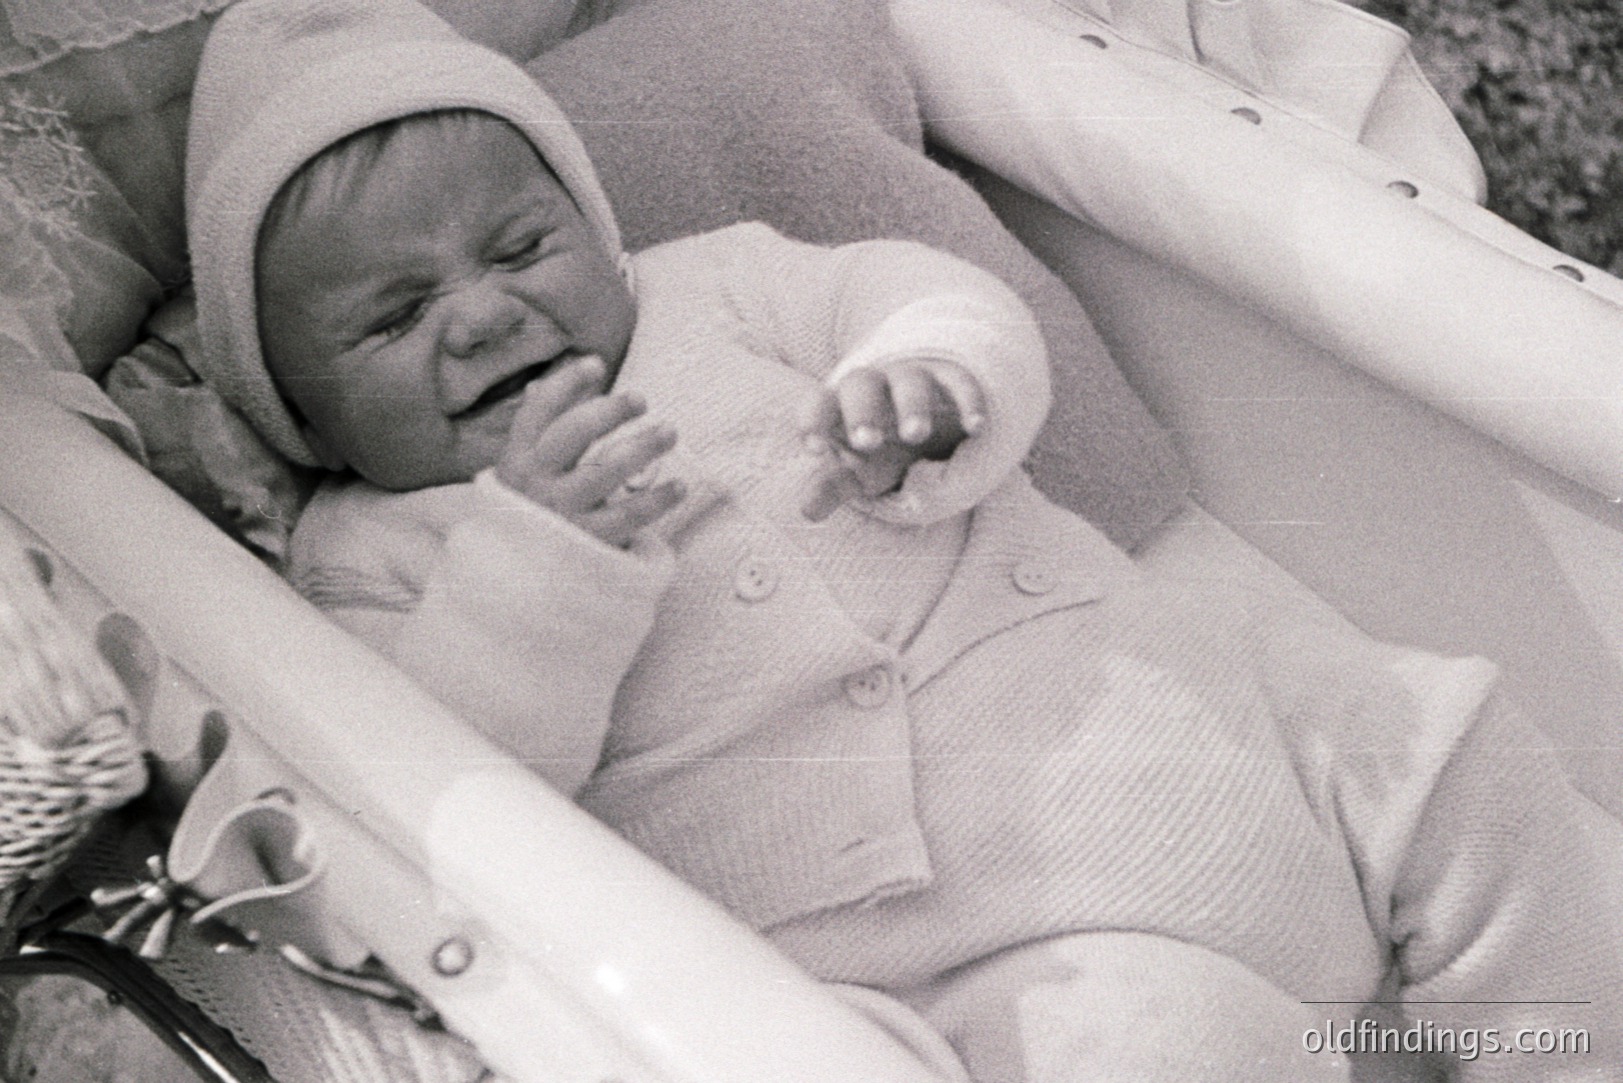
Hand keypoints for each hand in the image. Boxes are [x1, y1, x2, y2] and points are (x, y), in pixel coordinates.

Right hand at [495, 356, 684, 547]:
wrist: (519, 580)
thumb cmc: (532, 510)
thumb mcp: (524, 470)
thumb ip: (541, 429)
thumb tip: (554, 376)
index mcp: (518, 459)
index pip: (536, 414)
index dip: (565, 385)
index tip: (597, 363)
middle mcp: (536, 482)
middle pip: (571, 436)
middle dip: (607, 412)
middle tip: (641, 398)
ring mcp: (561, 512)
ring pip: (604, 472)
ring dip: (641, 447)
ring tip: (670, 430)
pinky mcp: (587, 541)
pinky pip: (627, 516)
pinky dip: (657, 500)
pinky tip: (680, 485)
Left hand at [799, 358, 983, 520]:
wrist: (926, 423)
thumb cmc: (882, 450)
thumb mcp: (858, 472)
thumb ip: (833, 487)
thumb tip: (807, 511)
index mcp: (841, 407)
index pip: (818, 404)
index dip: (813, 421)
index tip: (815, 449)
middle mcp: (874, 387)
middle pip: (861, 384)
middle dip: (862, 411)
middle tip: (868, 442)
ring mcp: (913, 380)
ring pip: (910, 380)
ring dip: (912, 404)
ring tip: (916, 434)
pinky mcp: (951, 380)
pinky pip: (959, 382)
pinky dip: (967, 400)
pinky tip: (974, 428)